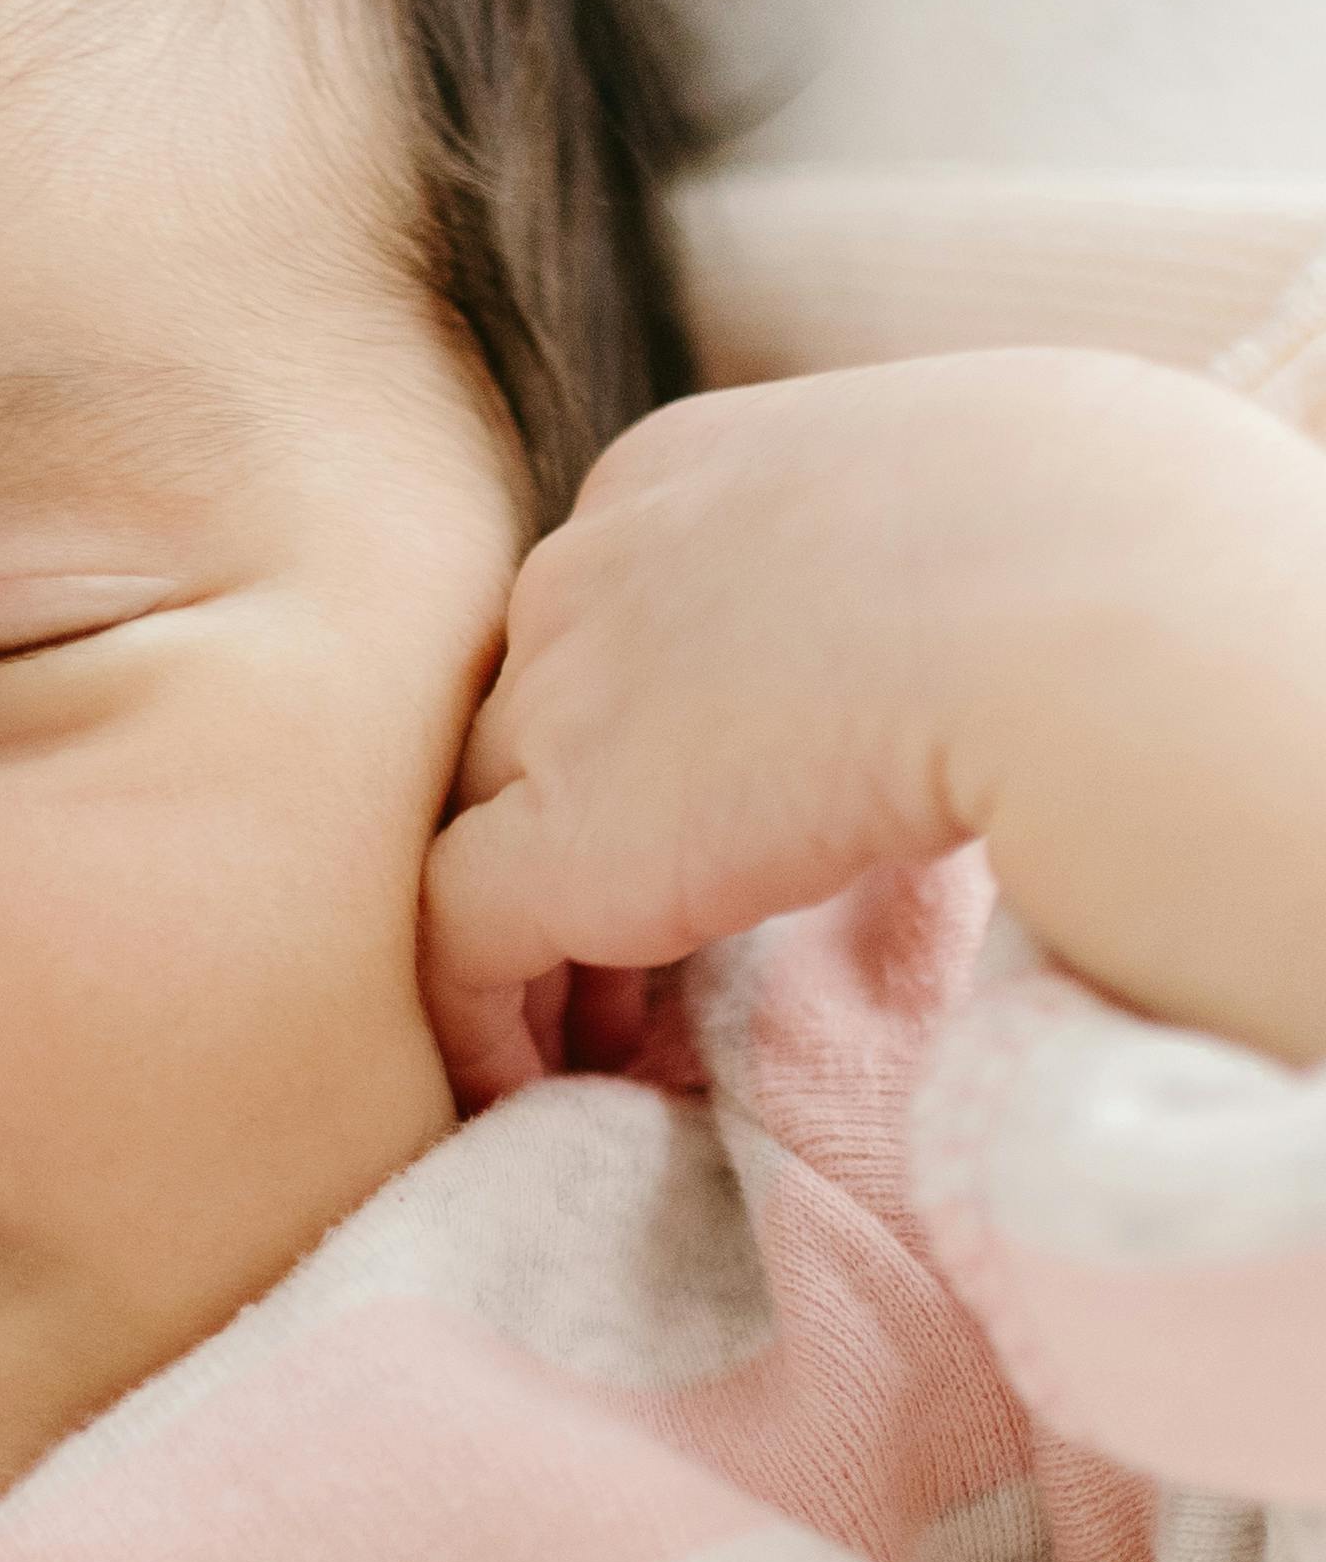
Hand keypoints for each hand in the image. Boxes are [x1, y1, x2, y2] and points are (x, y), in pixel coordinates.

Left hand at [419, 351, 1325, 1106]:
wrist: (1082, 610)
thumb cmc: (1100, 539)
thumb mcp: (963, 502)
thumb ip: (897, 566)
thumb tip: (959, 644)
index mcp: (684, 470)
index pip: (607, 611)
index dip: (633, 732)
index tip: (704, 828)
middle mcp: (589, 564)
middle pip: (529, 717)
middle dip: (573, 832)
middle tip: (635, 956)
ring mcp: (560, 699)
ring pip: (483, 825)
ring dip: (536, 936)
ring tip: (596, 1041)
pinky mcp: (566, 841)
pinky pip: (460, 940)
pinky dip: (481, 1020)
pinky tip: (537, 1091)